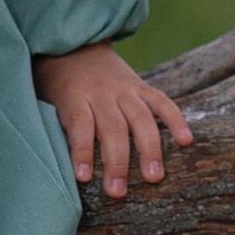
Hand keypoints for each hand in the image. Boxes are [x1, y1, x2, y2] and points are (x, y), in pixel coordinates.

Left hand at [30, 43, 193, 201]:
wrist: (74, 43)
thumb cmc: (56, 83)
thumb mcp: (48, 100)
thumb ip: (58, 126)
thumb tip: (59, 166)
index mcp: (74, 95)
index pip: (80, 124)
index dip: (82, 150)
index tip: (83, 177)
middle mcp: (101, 92)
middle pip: (113, 127)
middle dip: (117, 161)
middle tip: (118, 191)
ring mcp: (124, 88)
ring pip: (140, 118)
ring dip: (149, 149)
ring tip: (154, 177)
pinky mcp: (141, 86)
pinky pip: (162, 102)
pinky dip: (175, 120)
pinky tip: (186, 141)